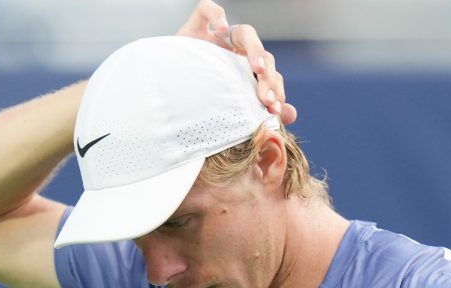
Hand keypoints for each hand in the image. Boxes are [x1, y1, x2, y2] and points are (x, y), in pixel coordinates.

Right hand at [176, 0, 296, 124]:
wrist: (159, 100)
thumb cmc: (192, 104)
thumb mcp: (226, 109)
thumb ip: (259, 109)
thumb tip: (291, 114)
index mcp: (242, 71)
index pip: (268, 73)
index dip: (274, 89)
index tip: (274, 109)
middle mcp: (233, 52)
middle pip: (261, 54)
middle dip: (269, 76)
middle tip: (267, 97)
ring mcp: (214, 39)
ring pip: (245, 32)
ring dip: (256, 50)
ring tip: (256, 68)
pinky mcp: (193, 27)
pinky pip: (207, 10)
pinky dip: (217, 16)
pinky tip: (221, 32)